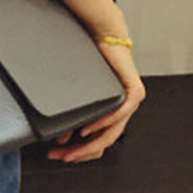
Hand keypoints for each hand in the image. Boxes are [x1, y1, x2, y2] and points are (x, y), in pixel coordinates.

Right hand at [46, 41, 145, 162]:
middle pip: (103, 143)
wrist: (104, 36)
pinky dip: (101, 124)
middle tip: (60, 156)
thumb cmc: (92, 61)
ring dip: (89, 144)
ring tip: (71, 148)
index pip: (97, 144)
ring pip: (111, 134)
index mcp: (111, 114)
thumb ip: (74, 121)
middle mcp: (122, 111)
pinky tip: (86, 130)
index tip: (58, 155)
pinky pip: (118, 115)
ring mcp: (130, 103)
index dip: (78, 153)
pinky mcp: (134, 92)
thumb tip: (63, 141)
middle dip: (79, 153)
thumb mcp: (80, 97)